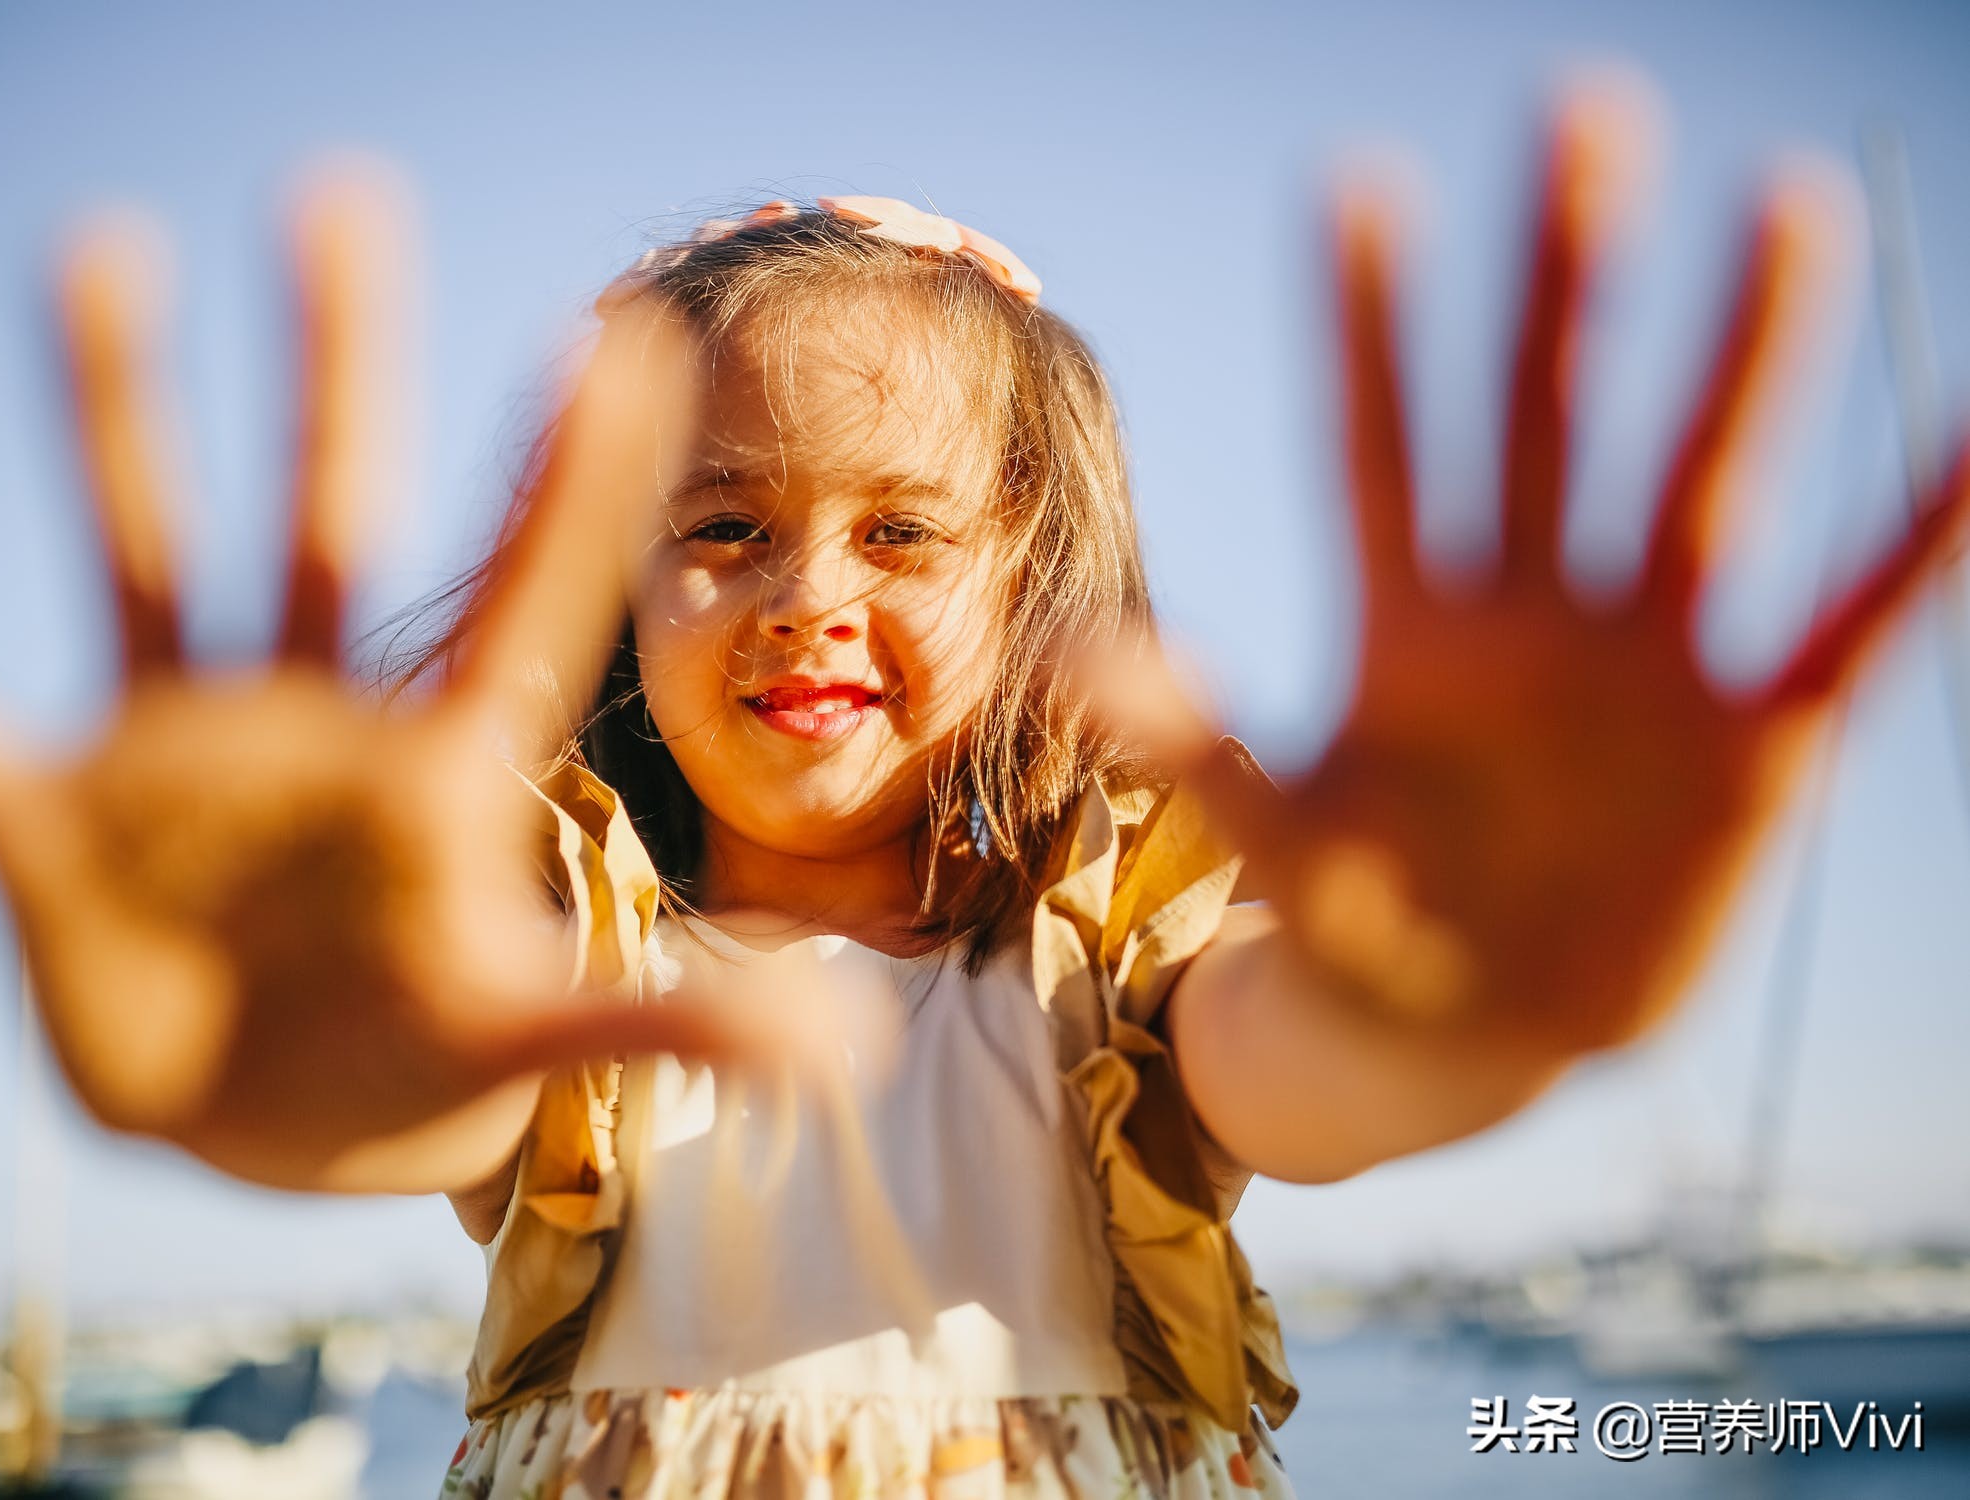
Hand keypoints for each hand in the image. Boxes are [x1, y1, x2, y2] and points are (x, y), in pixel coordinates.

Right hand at [0, 162, 820, 1192]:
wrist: (277, 1112)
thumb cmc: (423, 1057)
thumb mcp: (536, 1042)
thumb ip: (673, 1039)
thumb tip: (843, 1074)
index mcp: (440, 765)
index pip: (522, 597)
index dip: (569, 485)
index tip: (623, 341)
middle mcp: (309, 718)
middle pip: (333, 517)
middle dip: (336, 370)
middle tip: (344, 193)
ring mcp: (171, 752)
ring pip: (143, 553)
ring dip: (114, 416)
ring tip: (97, 247)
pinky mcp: (40, 820)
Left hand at [1119, 77, 1969, 1058]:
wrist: (1465, 1033)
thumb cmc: (1353, 927)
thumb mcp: (1276, 837)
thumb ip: (1196, 747)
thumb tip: (1066, 661)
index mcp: (1408, 630)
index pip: (1382, 447)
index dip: (1370, 328)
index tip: (1358, 185)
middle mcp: (1529, 616)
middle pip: (1545, 416)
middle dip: (1561, 277)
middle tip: (1581, 108)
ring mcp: (1644, 666)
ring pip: (1698, 480)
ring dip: (1743, 353)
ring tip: (1784, 200)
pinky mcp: (1751, 744)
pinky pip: (1851, 621)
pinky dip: (1917, 540)